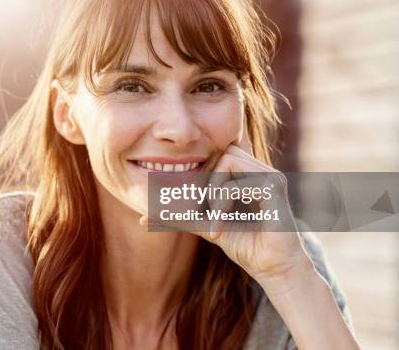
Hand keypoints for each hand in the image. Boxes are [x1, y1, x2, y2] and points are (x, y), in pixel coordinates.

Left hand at [141, 119, 313, 292]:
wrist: (272, 269)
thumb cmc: (242, 244)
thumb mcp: (203, 225)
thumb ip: (179, 216)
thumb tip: (144, 217)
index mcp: (245, 172)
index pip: (214, 153)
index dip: (198, 172)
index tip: (192, 203)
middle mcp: (259, 168)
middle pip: (219, 151)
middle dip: (203, 180)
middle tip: (199, 209)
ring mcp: (270, 175)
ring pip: (227, 162)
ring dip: (212, 193)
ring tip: (210, 222)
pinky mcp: (276, 186)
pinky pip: (238, 184)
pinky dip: (221, 206)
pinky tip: (217, 230)